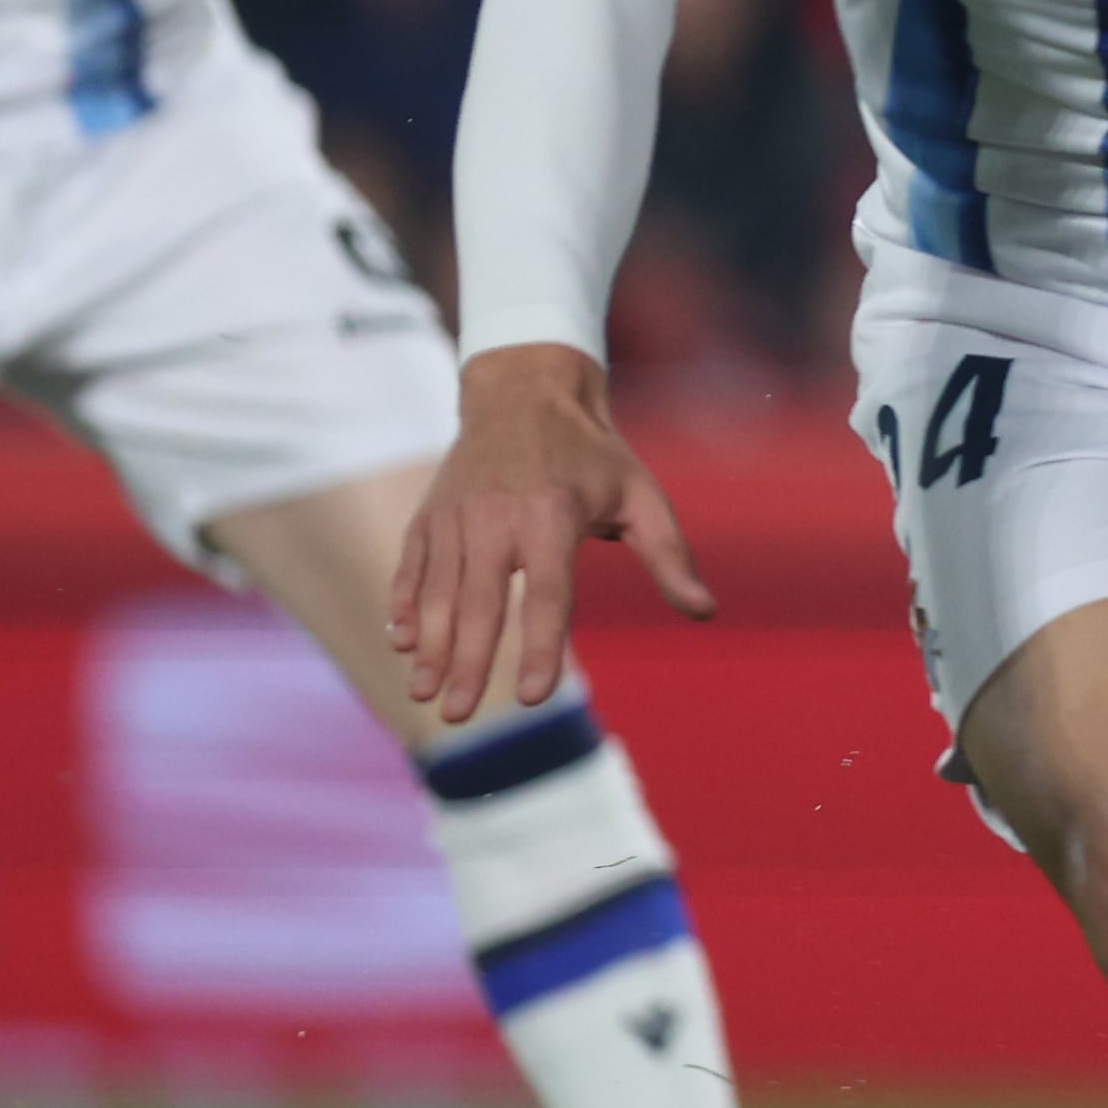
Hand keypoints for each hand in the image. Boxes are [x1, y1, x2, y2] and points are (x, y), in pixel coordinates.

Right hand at [390, 345, 714, 716]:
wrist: (523, 392)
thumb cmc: (593, 456)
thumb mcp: (642, 495)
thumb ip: (670, 556)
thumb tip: (704, 611)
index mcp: (553, 516)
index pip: (546, 596)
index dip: (540, 648)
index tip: (534, 698)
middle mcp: (496, 518)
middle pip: (480, 603)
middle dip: (468, 663)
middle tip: (458, 716)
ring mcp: (455, 516)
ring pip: (438, 592)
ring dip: (430, 647)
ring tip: (425, 694)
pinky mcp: (428, 515)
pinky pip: (411, 568)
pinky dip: (405, 605)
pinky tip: (402, 643)